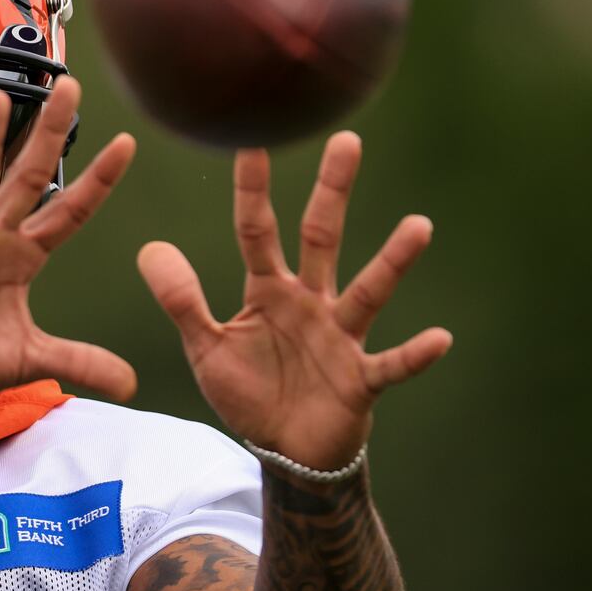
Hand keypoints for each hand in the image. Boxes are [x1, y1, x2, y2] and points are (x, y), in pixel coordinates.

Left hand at [137, 132, 451, 471]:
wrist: (286, 449)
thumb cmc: (250, 392)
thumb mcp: (206, 347)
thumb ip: (182, 301)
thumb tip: (150, 247)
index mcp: (268, 290)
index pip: (257, 231)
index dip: (251, 190)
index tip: (250, 141)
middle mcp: (310, 302)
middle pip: (321, 238)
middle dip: (332, 192)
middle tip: (346, 141)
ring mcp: (340, 337)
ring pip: (367, 292)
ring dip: (392, 262)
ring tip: (419, 225)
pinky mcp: (360, 379)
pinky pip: (390, 365)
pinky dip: (414, 354)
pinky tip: (441, 338)